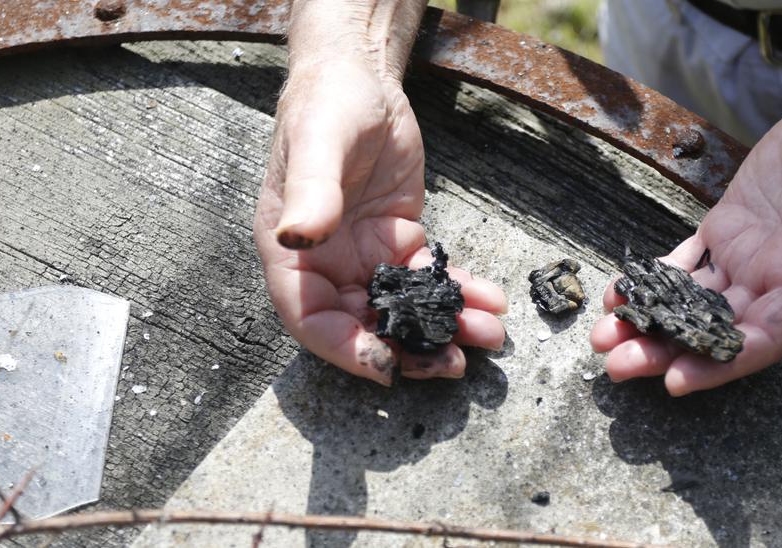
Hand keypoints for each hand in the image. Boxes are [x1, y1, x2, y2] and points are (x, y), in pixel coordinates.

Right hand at [255, 59, 506, 385]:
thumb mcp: (318, 143)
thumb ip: (310, 192)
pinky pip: (428, 280)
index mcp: (291, 252)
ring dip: (443, 327)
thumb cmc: (326, 104)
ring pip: (402, 310)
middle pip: (362, 327)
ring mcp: (363, 256)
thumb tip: (300, 236)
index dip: (346, 350)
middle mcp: (325, 264)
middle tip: (453, 363)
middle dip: (409, 349)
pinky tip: (490, 301)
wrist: (362, 77)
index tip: (388, 366)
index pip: (311, 320)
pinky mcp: (398, 241)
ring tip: (487, 335)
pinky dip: (459, 294)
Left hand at [591, 77, 781, 395]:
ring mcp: (747, 259)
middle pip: (717, 331)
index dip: (723, 363)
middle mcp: (777, 279)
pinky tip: (618, 293)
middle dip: (667, 351)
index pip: (766, 337)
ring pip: (693, 305)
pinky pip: (684, 266)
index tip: (679, 381)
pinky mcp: (725, 233)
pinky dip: (651, 282)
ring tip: (603, 337)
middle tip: (619, 365)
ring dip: (650, 324)